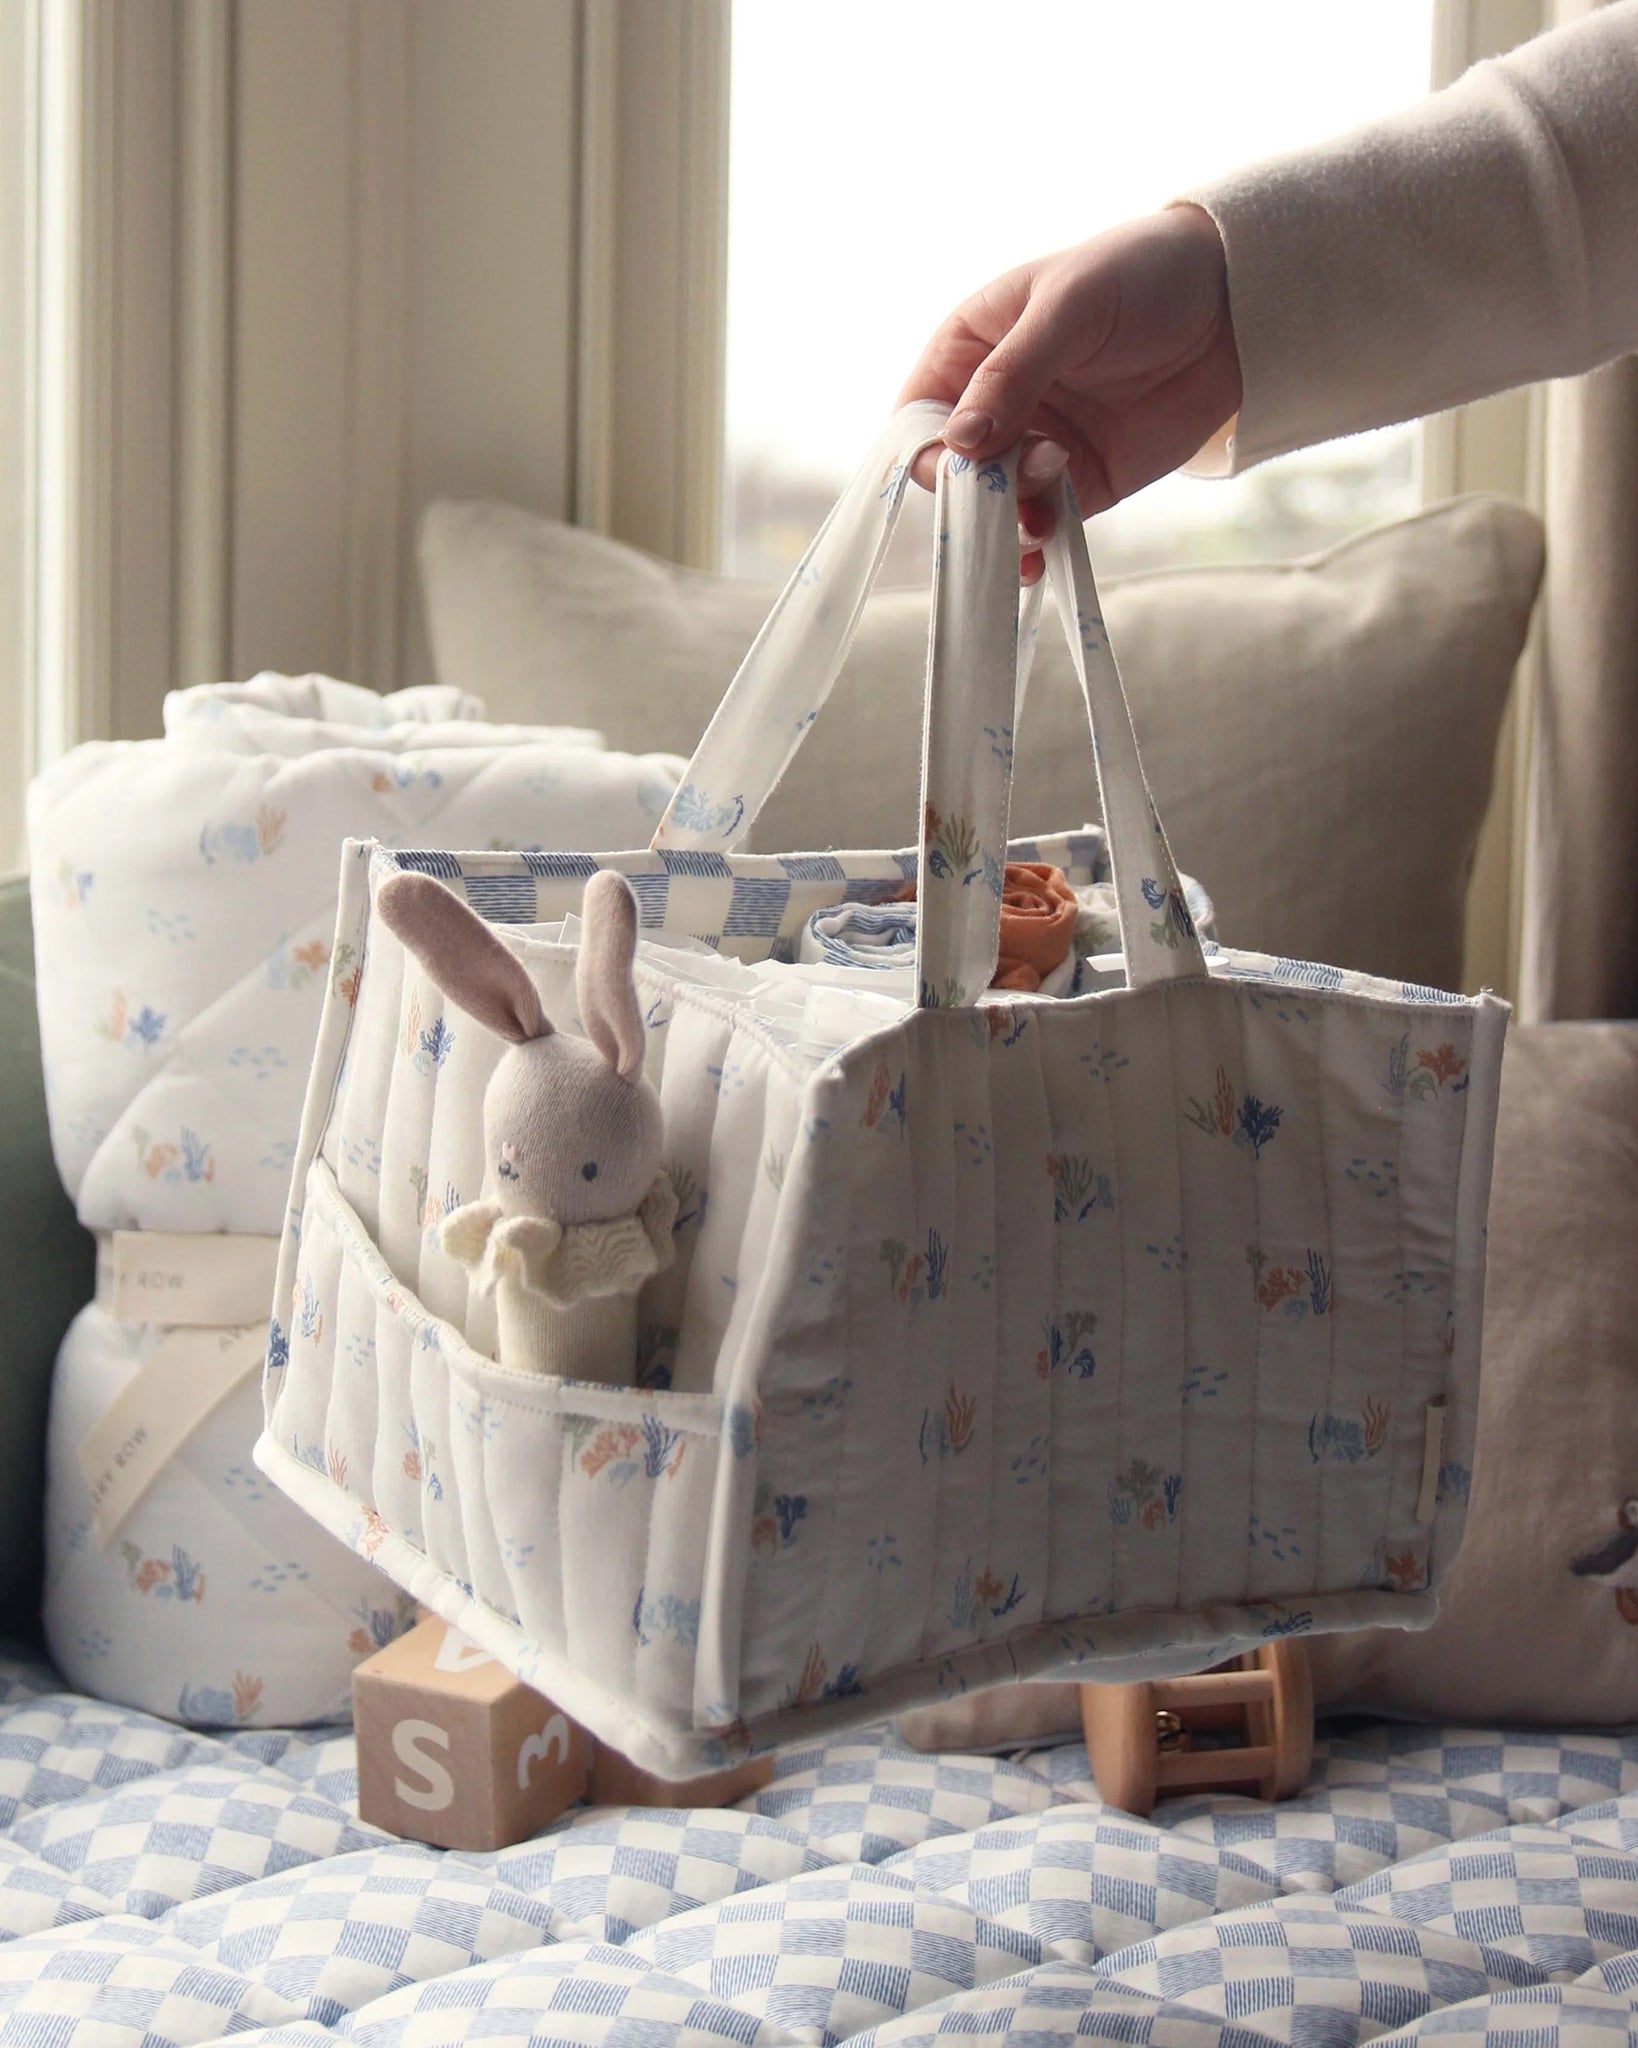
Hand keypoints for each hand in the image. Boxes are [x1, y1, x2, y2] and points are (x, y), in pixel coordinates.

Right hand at [897, 205, 1240, 577]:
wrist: (1233, 304)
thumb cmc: (1141, 276)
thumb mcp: (1070, 307)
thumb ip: (1013, 374)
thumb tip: (961, 443)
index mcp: (971, 350)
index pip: (919, 415)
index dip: (928, 446)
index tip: (961, 459)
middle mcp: (994, 405)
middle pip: (953, 471)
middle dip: (975, 487)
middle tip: (1018, 478)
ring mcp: (1036, 447)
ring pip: (995, 506)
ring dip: (1008, 519)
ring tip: (1050, 495)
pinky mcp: (1081, 481)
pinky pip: (1044, 523)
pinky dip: (1037, 546)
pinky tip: (1039, 557)